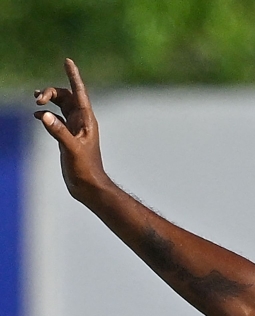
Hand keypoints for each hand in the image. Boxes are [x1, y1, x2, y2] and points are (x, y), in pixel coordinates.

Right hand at [34, 58, 109, 199]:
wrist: (88, 185)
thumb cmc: (85, 169)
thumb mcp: (72, 149)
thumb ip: (59, 132)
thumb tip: (43, 115)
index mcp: (86, 120)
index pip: (80, 93)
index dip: (74, 76)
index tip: (68, 61)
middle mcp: (81, 121)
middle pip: (66, 96)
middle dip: (52, 92)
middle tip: (38, 99)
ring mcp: (74, 128)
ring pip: (61, 106)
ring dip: (48, 100)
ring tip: (36, 101)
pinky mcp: (67, 136)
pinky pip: (55, 118)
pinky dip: (46, 114)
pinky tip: (36, 116)